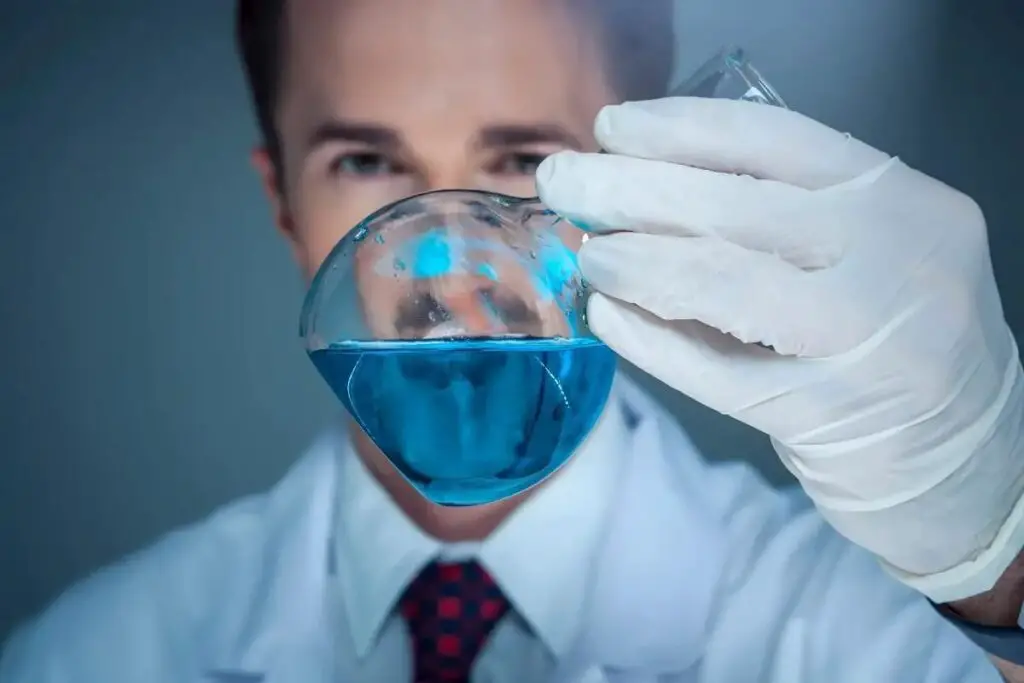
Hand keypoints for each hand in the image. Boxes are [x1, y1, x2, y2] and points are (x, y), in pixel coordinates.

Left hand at [536, 97, 1023, 602]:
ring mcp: (863, 343)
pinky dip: (647, 340)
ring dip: (633, 260)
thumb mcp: (872, 253)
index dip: (680, 129)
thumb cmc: (896, 335)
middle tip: (563, 182)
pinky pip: (711, 370)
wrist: (964, 457)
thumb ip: (785, 216)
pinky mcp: (822, 416)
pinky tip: (608, 317)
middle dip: (628, 188)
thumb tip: (645, 184)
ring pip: (717, 282)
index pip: (775, 140)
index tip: (613, 129)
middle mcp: (893, 261)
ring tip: (589, 252)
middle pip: (732, 206)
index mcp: (902, 202)